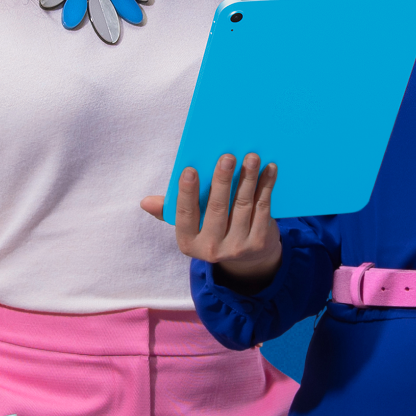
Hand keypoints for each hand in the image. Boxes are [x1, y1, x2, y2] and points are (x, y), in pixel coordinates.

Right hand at [141, 152, 282, 290]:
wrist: (248, 259)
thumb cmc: (212, 229)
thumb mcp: (191, 225)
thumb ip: (170, 210)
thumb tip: (146, 202)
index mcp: (189, 242)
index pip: (185, 215)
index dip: (186, 192)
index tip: (190, 169)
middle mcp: (212, 250)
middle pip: (217, 208)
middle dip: (222, 180)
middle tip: (227, 157)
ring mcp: (237, 247)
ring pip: (242, 205)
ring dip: (248, 179)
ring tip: (251, 157)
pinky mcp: (259, 243)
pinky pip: (263, 209)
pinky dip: (266, 187)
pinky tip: (269, 170)